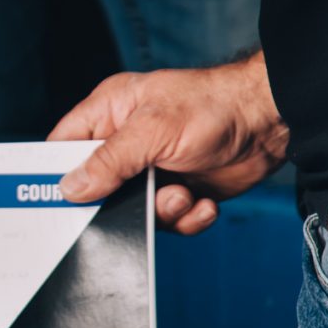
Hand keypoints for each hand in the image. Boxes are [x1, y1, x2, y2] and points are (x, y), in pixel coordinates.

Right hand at [51, 54, 288, 232]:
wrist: (271, 121)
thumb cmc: (211, 107)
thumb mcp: (152, 131)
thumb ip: (109, 160)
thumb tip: (69, 189)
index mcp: (109, 113)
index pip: (64, 146)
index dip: (57, 174)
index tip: (55, 203)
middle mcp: (127, 143)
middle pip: (98, 188)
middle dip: (117, 204)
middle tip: (133, 208)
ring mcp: (154, 169)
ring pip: (134, 211)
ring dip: (161, 213)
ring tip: (183, 196)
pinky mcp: (181, 190)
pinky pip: (169, 220)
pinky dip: (188, 218)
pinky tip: (204, 203)